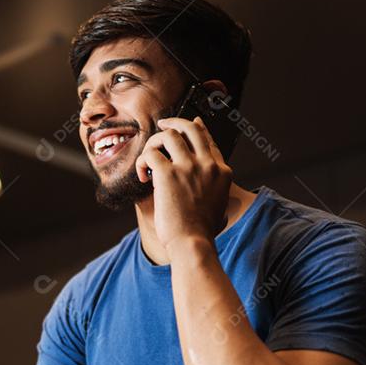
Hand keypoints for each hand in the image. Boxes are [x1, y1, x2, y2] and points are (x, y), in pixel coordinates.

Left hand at [134, 116, 231, 251]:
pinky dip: (142, 161)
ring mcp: (188, 167)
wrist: (192, 242)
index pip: (209, 140)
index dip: (198, 128)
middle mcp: (208, 164)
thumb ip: (216, 193)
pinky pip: (151, 154)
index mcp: (222, 171)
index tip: (191, 122)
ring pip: (169, 135)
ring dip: (154, 142)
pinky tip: (142, 175)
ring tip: (148, 158)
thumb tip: (216, 201)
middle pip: (191, 128)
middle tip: (163, 124)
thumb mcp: (219, 206)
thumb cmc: (201, 231)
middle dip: (175, 122)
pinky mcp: (168, 173)